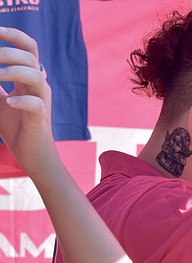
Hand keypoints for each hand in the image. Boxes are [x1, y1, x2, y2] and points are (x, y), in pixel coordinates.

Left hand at [0, 26, 55, 172]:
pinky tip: (9, 103)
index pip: (28, 48)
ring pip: (36, 76)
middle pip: (31, 57)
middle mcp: (38, 87)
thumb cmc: (15, 127)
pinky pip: (36, 105)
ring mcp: (41, 102)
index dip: (14, 35)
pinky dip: (22, 101)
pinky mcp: (40, 120)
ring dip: (14, 71)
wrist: (31, 156)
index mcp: (28, 79)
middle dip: (8, 52)